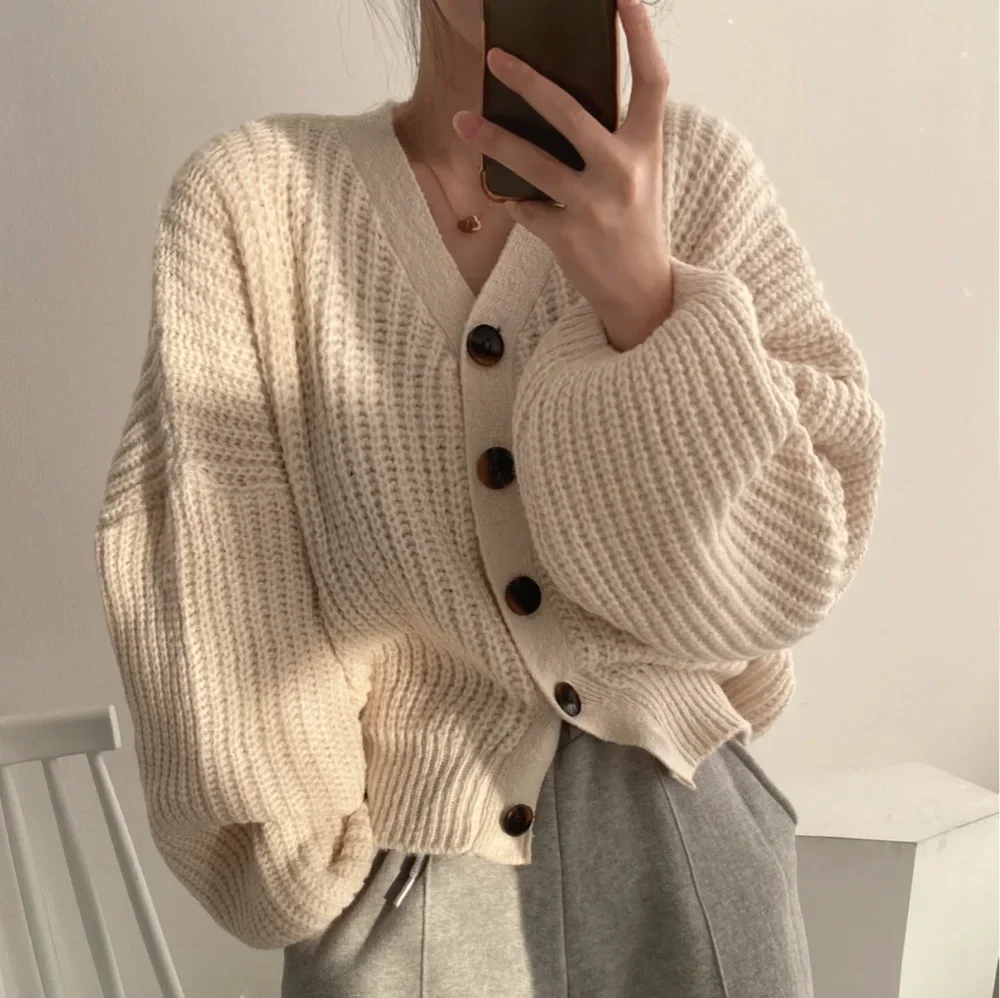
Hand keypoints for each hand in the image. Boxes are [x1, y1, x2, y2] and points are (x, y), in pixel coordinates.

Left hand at [453, 0, 672, 350]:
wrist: (641, 293)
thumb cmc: (636, 225)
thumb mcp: (640, 176)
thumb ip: (614, 139)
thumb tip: (559, 102)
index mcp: (648, 148)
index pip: (652, 80)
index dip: (640, 35)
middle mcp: (624, 172)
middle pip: (571, 112)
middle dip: (529, 81)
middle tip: (497, 56)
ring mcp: (595, 206)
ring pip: (533, 163)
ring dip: (493, 140)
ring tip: (461, 122)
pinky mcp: (569, 236)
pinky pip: (526, 208)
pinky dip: (517, 202)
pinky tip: (517, 202)